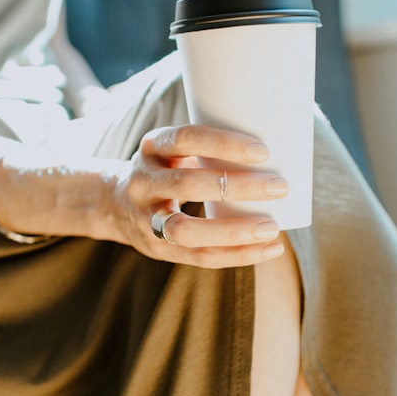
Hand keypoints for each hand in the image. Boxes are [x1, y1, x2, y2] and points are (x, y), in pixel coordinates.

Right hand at [111, 125, 289, 267]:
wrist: (114, 203)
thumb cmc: (167, 169)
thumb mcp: (175, 149)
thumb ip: (211, 149)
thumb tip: (282, 149)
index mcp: (152, 147)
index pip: (185, 139)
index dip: (222, 144)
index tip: (263, 151)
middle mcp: (143, 182)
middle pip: (187, 184)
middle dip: (237, 186)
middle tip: (279, 186)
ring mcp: (145, 219)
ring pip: (186, 230)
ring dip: (233, 230)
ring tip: (272, 228)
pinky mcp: (157, 249)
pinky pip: (198, 256)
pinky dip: (238, 255)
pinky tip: (270, 248)